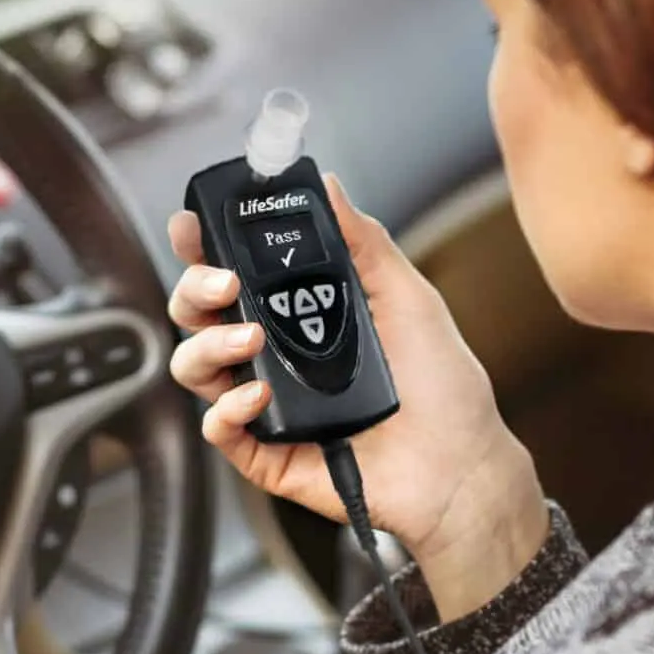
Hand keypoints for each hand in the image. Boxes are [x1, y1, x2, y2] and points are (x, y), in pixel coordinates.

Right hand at [167, 173, 547, 619]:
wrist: (460, 467)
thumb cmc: (442, 389)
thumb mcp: (406, 298)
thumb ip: (363, 241)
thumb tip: (328, 186)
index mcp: (297, 311)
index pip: (231, 270)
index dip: (202, 246)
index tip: (193, 225)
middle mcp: (271, 353)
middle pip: (196, 312)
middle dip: (194, 288)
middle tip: (225, 283)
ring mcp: (262, 403)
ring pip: (193, 366)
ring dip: (207, 344)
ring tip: (250, 342)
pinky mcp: (265, 452)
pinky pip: (217, 428)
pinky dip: (226, 409)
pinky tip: (257, 397)